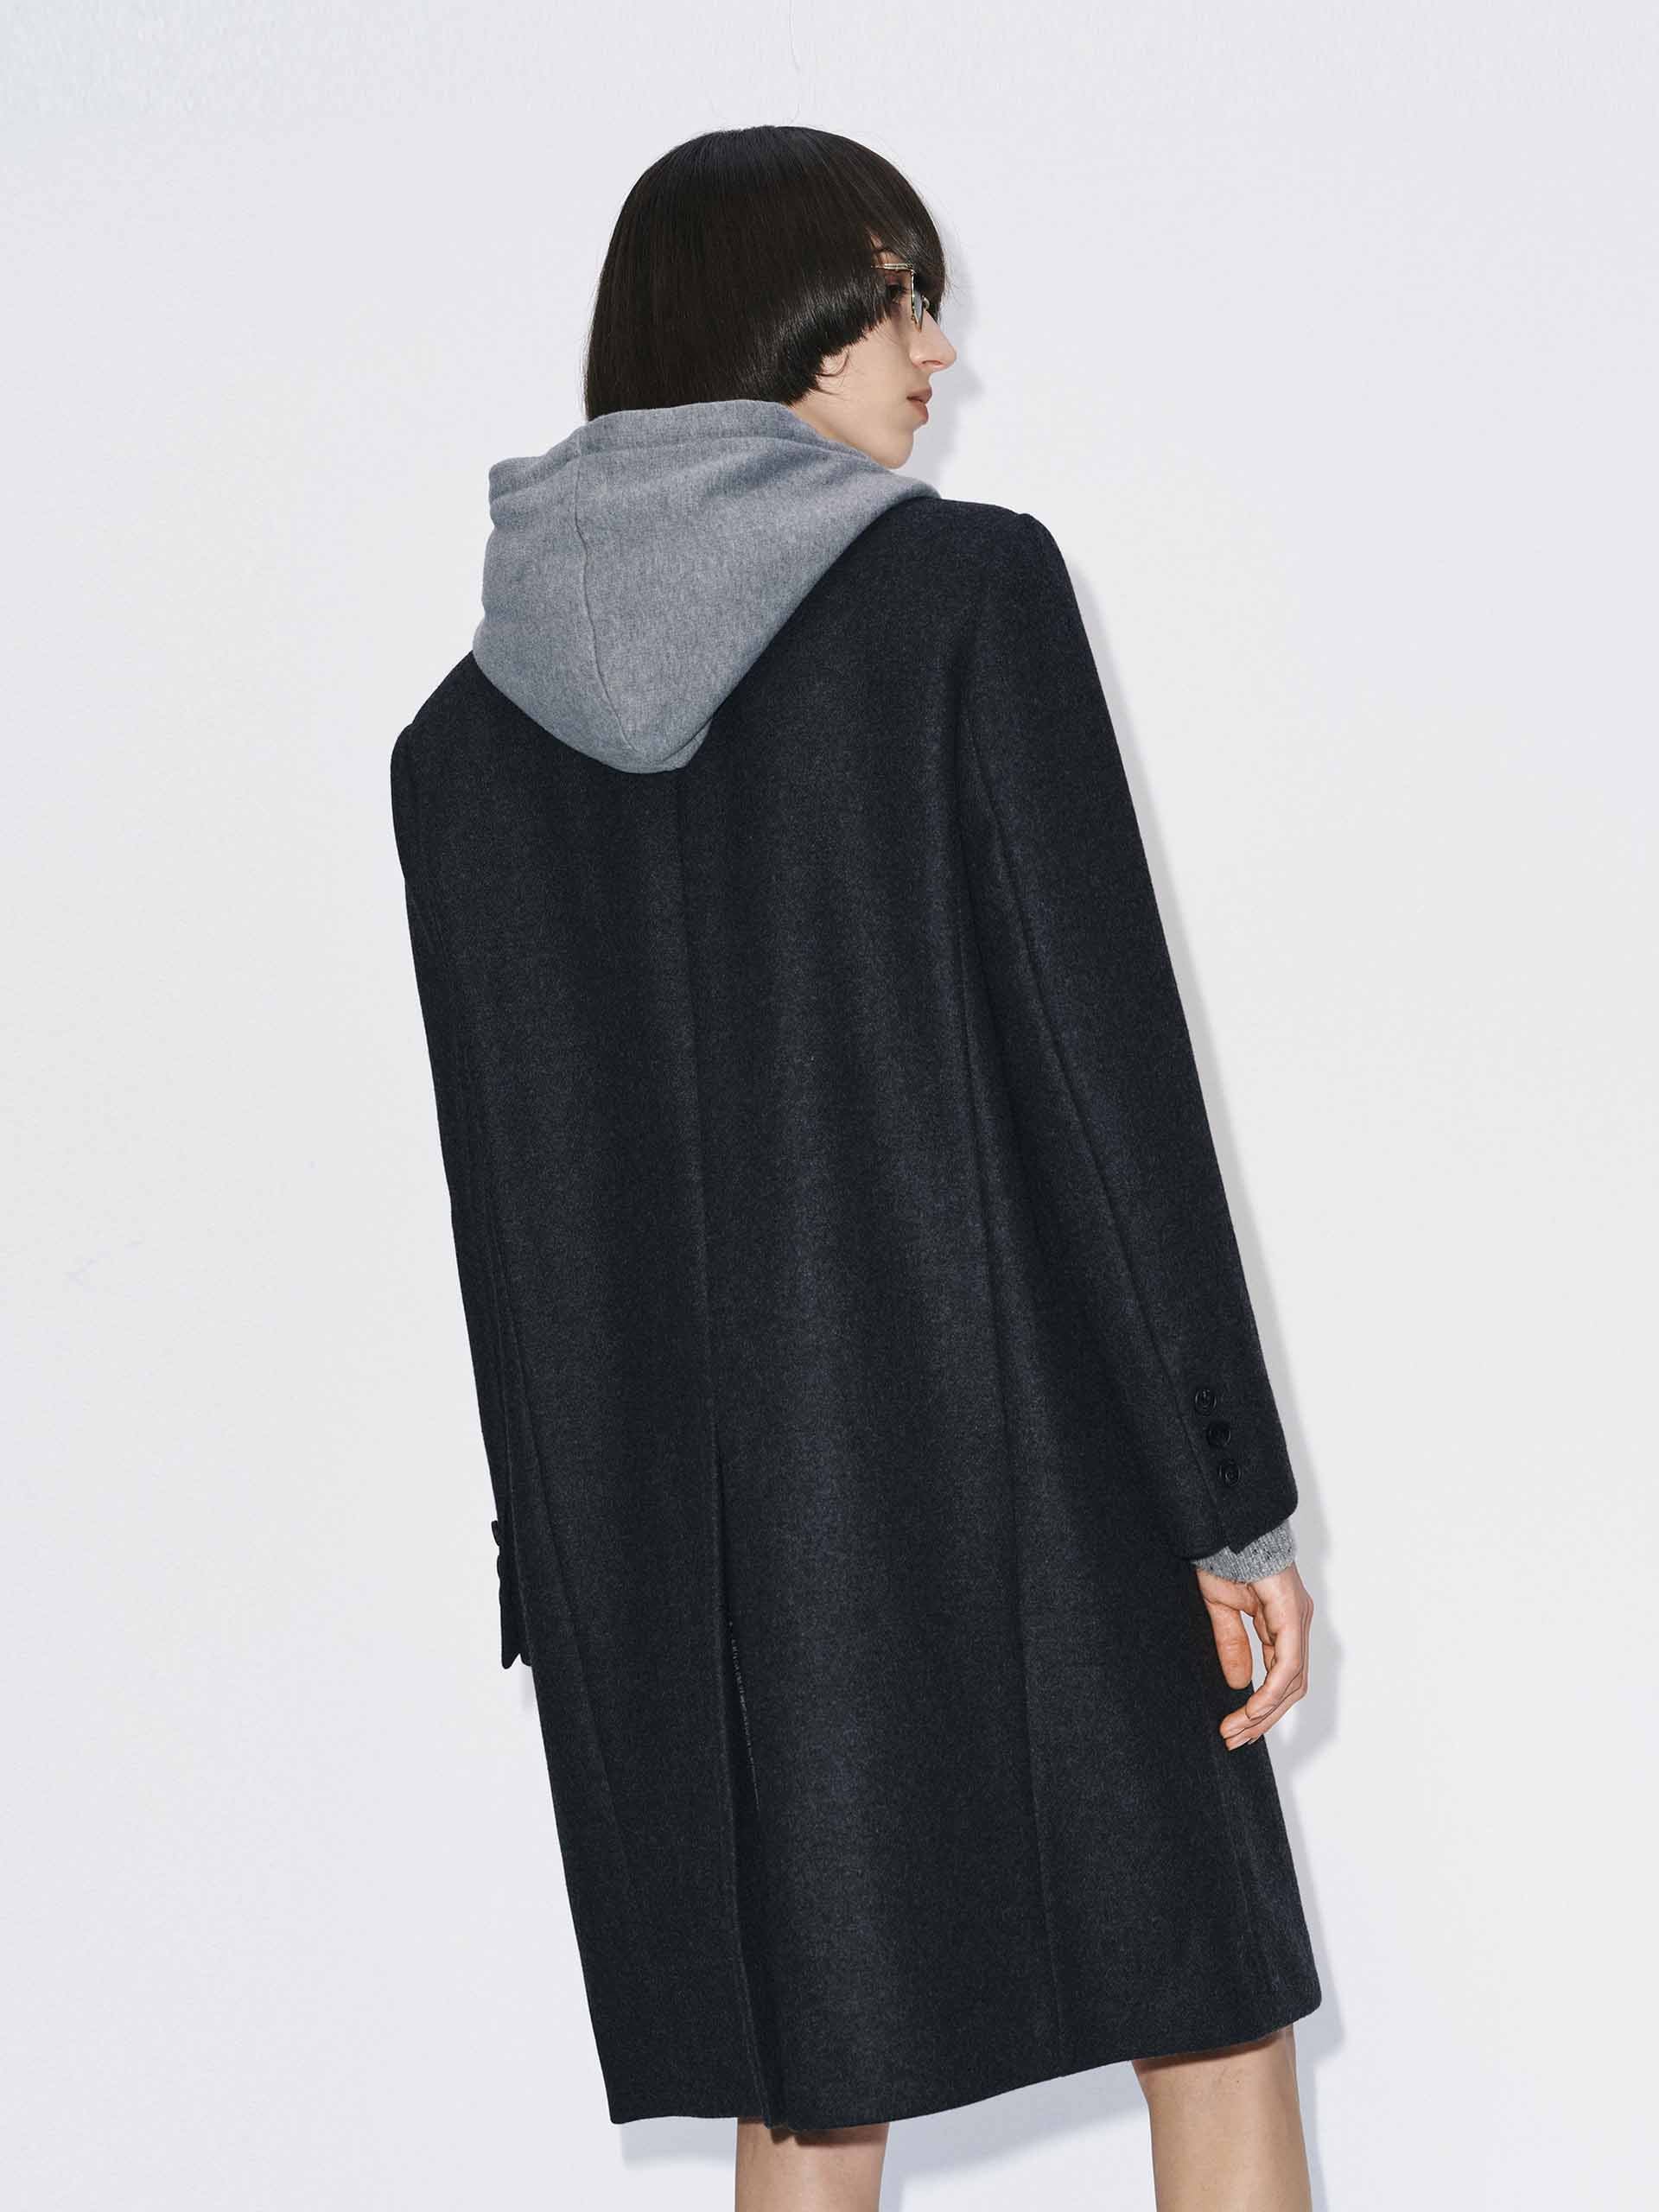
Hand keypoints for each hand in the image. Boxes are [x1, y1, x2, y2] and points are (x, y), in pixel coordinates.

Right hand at [1194, 1560, 1312, 1748]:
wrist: (1226, 1527)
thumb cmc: (1225, 1559)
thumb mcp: (1223, 1611)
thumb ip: (1232, 1644)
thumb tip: (1238, 1683)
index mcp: (1284, 1622)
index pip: (1282, 1678)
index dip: (1262, 1708)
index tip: (1236, 1729)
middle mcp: (1298, 1623)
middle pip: (1291, 1688)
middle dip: (1262, 1719)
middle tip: (1235, 1739)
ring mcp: (1299, 1619)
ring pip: (1291, 1682)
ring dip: (1264, 1712)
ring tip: (1236, 1729)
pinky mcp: (1292, 1614)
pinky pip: (1287, 1664)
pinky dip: (1271, 1691)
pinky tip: (1253, 1707)